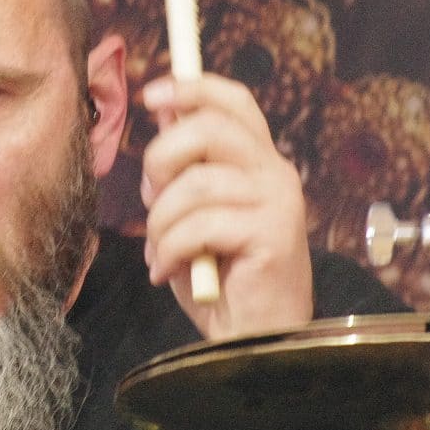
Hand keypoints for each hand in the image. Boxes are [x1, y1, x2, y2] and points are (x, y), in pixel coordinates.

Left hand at [139, 74, 310, 339]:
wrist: (251, 340)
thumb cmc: (220, 278)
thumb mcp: (193, 214)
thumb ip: (184, 170)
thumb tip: (162, 117)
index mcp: (259, 161)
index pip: (234, 101)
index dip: (192, 88)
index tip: (150, 94)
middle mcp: (276, 173)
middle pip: (209, 129)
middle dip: (161, 160)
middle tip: (151, 199)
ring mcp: (278, 202)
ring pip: (196, 183)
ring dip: (160, 222)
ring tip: (159, 253)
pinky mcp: (273, 234)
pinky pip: (200, 225)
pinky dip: (171, 249)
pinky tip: (168, 271)